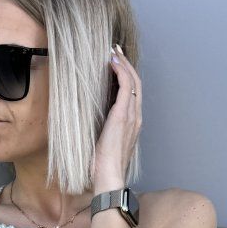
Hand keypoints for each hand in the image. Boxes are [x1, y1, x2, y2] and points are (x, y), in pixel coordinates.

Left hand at [93, 43, 141, 188]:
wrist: (109, 177)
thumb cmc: (104, 166)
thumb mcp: (103, 142)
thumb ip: (103, 129)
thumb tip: (90, 121)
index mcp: (132, 123)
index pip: (133, 92)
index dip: (126, 75)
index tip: (115, 63)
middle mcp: (136, 117)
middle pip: (136, 82)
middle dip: (126, 64)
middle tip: (116, 50)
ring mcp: (131, 115)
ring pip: (133, 81)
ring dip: (123, 63)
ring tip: (114, 51)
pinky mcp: (123, 115)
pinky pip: (126, 86)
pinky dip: (120, 71)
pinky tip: (112, 62)